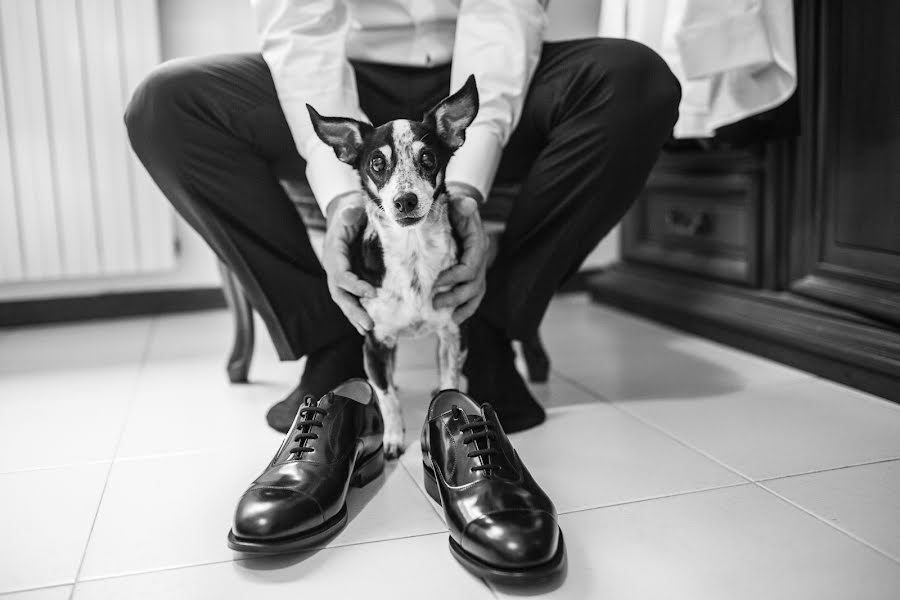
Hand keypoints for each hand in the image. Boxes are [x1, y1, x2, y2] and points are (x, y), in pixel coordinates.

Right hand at [323, 192, 375, 334]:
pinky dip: (356, 311)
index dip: (354, 285)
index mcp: (334, 251)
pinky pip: (350, 297)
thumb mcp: (351, 205)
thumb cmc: (351, 208)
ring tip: (368, 329)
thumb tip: (352, 212)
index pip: (341, 274)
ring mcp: (338, 274)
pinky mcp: (347, 277)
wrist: (346, 210)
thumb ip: (351, 210)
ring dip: (354, 315)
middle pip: (339, 294)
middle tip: (368, 325)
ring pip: (343, 299)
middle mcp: (333, 266)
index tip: (372, 293)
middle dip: (352, 310)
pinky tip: (366, 325)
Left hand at [433, 190, 488, 323]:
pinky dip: (466, 308)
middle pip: (474, 284)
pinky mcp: (472, 274)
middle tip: (435, 302)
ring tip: (447, 318)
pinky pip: (474, 295)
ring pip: (476, 293)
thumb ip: (462, 204)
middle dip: (455, 296)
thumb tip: (468, 204)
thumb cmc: (454, 206)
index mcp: (477, 244)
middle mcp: (481, 258)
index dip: (455, 277)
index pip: (470, 266)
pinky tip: (455, 319)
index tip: (436, 281)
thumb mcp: (458, 202)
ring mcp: (479, 268)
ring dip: (462, 307)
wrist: (459, 207)